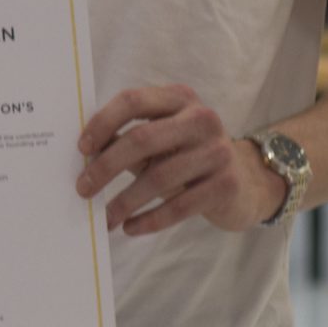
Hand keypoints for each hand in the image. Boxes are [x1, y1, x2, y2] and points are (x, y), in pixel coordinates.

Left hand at [77, 84, 284, 234]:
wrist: (246, 181)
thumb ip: (125, 137)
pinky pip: (180, 206)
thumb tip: (83, 152)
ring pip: (159, 177)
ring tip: (105, 217)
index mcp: (179, 98)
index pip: (132, 101)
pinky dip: (150, 219)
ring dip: (125, 201)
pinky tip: (130, 227)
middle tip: (83, 189)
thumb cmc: (186, 156)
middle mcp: (201, 119)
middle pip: (142, 139)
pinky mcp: (226, 185)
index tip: (81, 149)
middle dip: (106, 166)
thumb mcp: (159, 139)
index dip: (102, 123)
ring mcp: (218, 151)